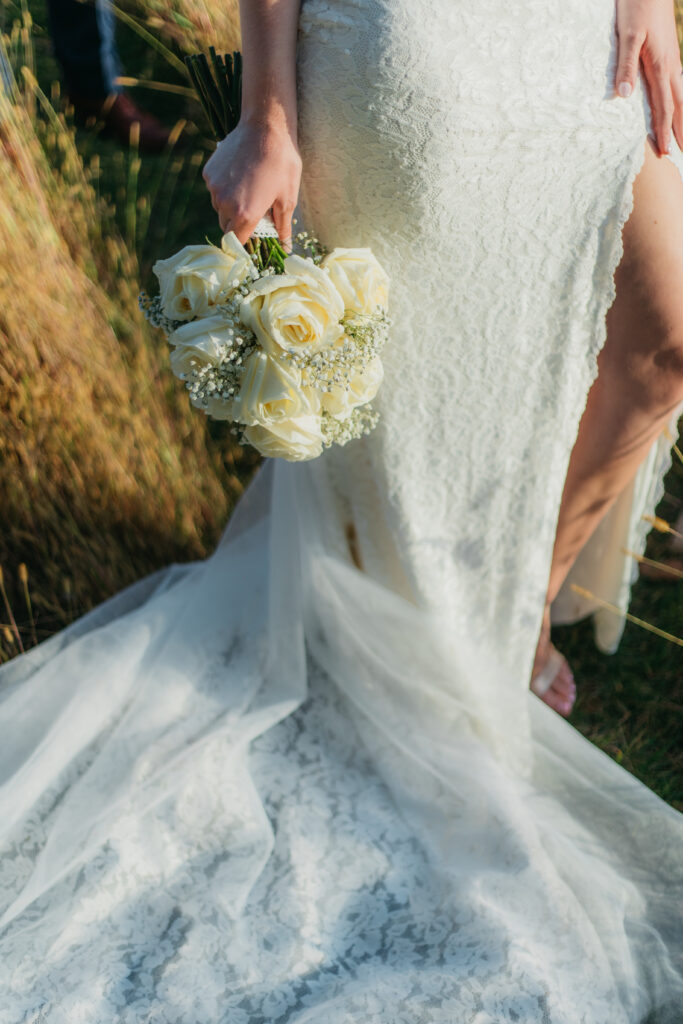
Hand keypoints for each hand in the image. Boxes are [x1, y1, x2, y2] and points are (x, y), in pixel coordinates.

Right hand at [202, 118, 301, 249]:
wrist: (266, 126)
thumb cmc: (282, 163)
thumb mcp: (288, 198)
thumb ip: (283, 227)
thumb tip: (285, 248)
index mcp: (244, 214)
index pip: (236, 242)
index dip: (244, 244)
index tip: (253, 239)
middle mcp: (224, 203)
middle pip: (226, 226)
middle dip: (239, 224)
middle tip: (255, 210)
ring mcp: (214, 187)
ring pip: (219, 207)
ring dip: (230, 205)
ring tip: (249, 188)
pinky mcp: (209, 172)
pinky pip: (215, 189)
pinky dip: (225, 188)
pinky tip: (240, 174)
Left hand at [615, 0, 682, 155]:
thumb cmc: (637, 6)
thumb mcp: (627, 36)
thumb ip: (625, 66)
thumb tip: (625, 96)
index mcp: (660, 66)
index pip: (664, 107)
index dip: (664, 131)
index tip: (664, 153)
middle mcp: (670, 65)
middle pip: (678, 105)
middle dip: (679, 130)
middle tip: (680, 153)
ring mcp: (671, 59)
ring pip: (681, 94)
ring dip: (682, 117)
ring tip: (682, 136)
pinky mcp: (668, 53)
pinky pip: (677, 83)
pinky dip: (679, 99)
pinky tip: (678, 104)